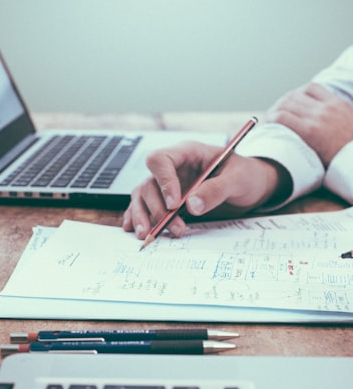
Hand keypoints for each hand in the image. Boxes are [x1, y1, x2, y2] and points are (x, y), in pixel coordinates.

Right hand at [122, 140, 290, 238]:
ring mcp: (168, 185)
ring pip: (143, 197)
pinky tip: (135, 230)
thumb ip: (216, 190)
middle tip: (173, 228)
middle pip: (149, 183)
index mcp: (188, 153)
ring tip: (148, 235)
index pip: (161, 160)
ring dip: (144, 216)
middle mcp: (173, 168)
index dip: (163, 182)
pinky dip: (138, 218)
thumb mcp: (238, 179)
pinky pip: (146, 207)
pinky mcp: (168, 201)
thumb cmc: (247, 175)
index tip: (174, 204)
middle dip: (157, 208)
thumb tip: (192, 205)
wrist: (253, 187)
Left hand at [266, 82, 352, 165]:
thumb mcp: (349, 123)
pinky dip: (272, 119)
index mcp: (337, 104)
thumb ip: (336, 116)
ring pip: (286, 104)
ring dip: (274, 111)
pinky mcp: (309, 131)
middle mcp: (327, 108)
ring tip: (269, 120)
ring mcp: (318, 118)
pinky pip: (283, 117)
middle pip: (294, 95)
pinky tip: (269, 125)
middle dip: (281, 103)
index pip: (311, 88)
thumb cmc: (349, 149)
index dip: (296, 94)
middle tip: (274, 114)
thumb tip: (323, 119)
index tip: (290, 104)